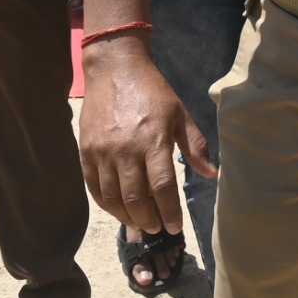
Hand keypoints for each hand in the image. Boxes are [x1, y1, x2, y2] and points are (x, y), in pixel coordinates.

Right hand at [80, 41, 215, 234]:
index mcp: (154, 140)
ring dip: (126, 217)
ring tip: (140, 223)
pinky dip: (106, 204)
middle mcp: (126, 149)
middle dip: (148, 220)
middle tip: (157, 228)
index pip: (162, 186)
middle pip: (135, 198)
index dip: (169, 212)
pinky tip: (118, 209)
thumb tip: (211, 173)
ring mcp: (103, 152)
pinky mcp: (86, 151)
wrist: (114, 68)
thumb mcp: (180, 113)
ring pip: (112, 198)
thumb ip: (195, 145)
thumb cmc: (152, 91)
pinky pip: (94, 187)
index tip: (175, 227)